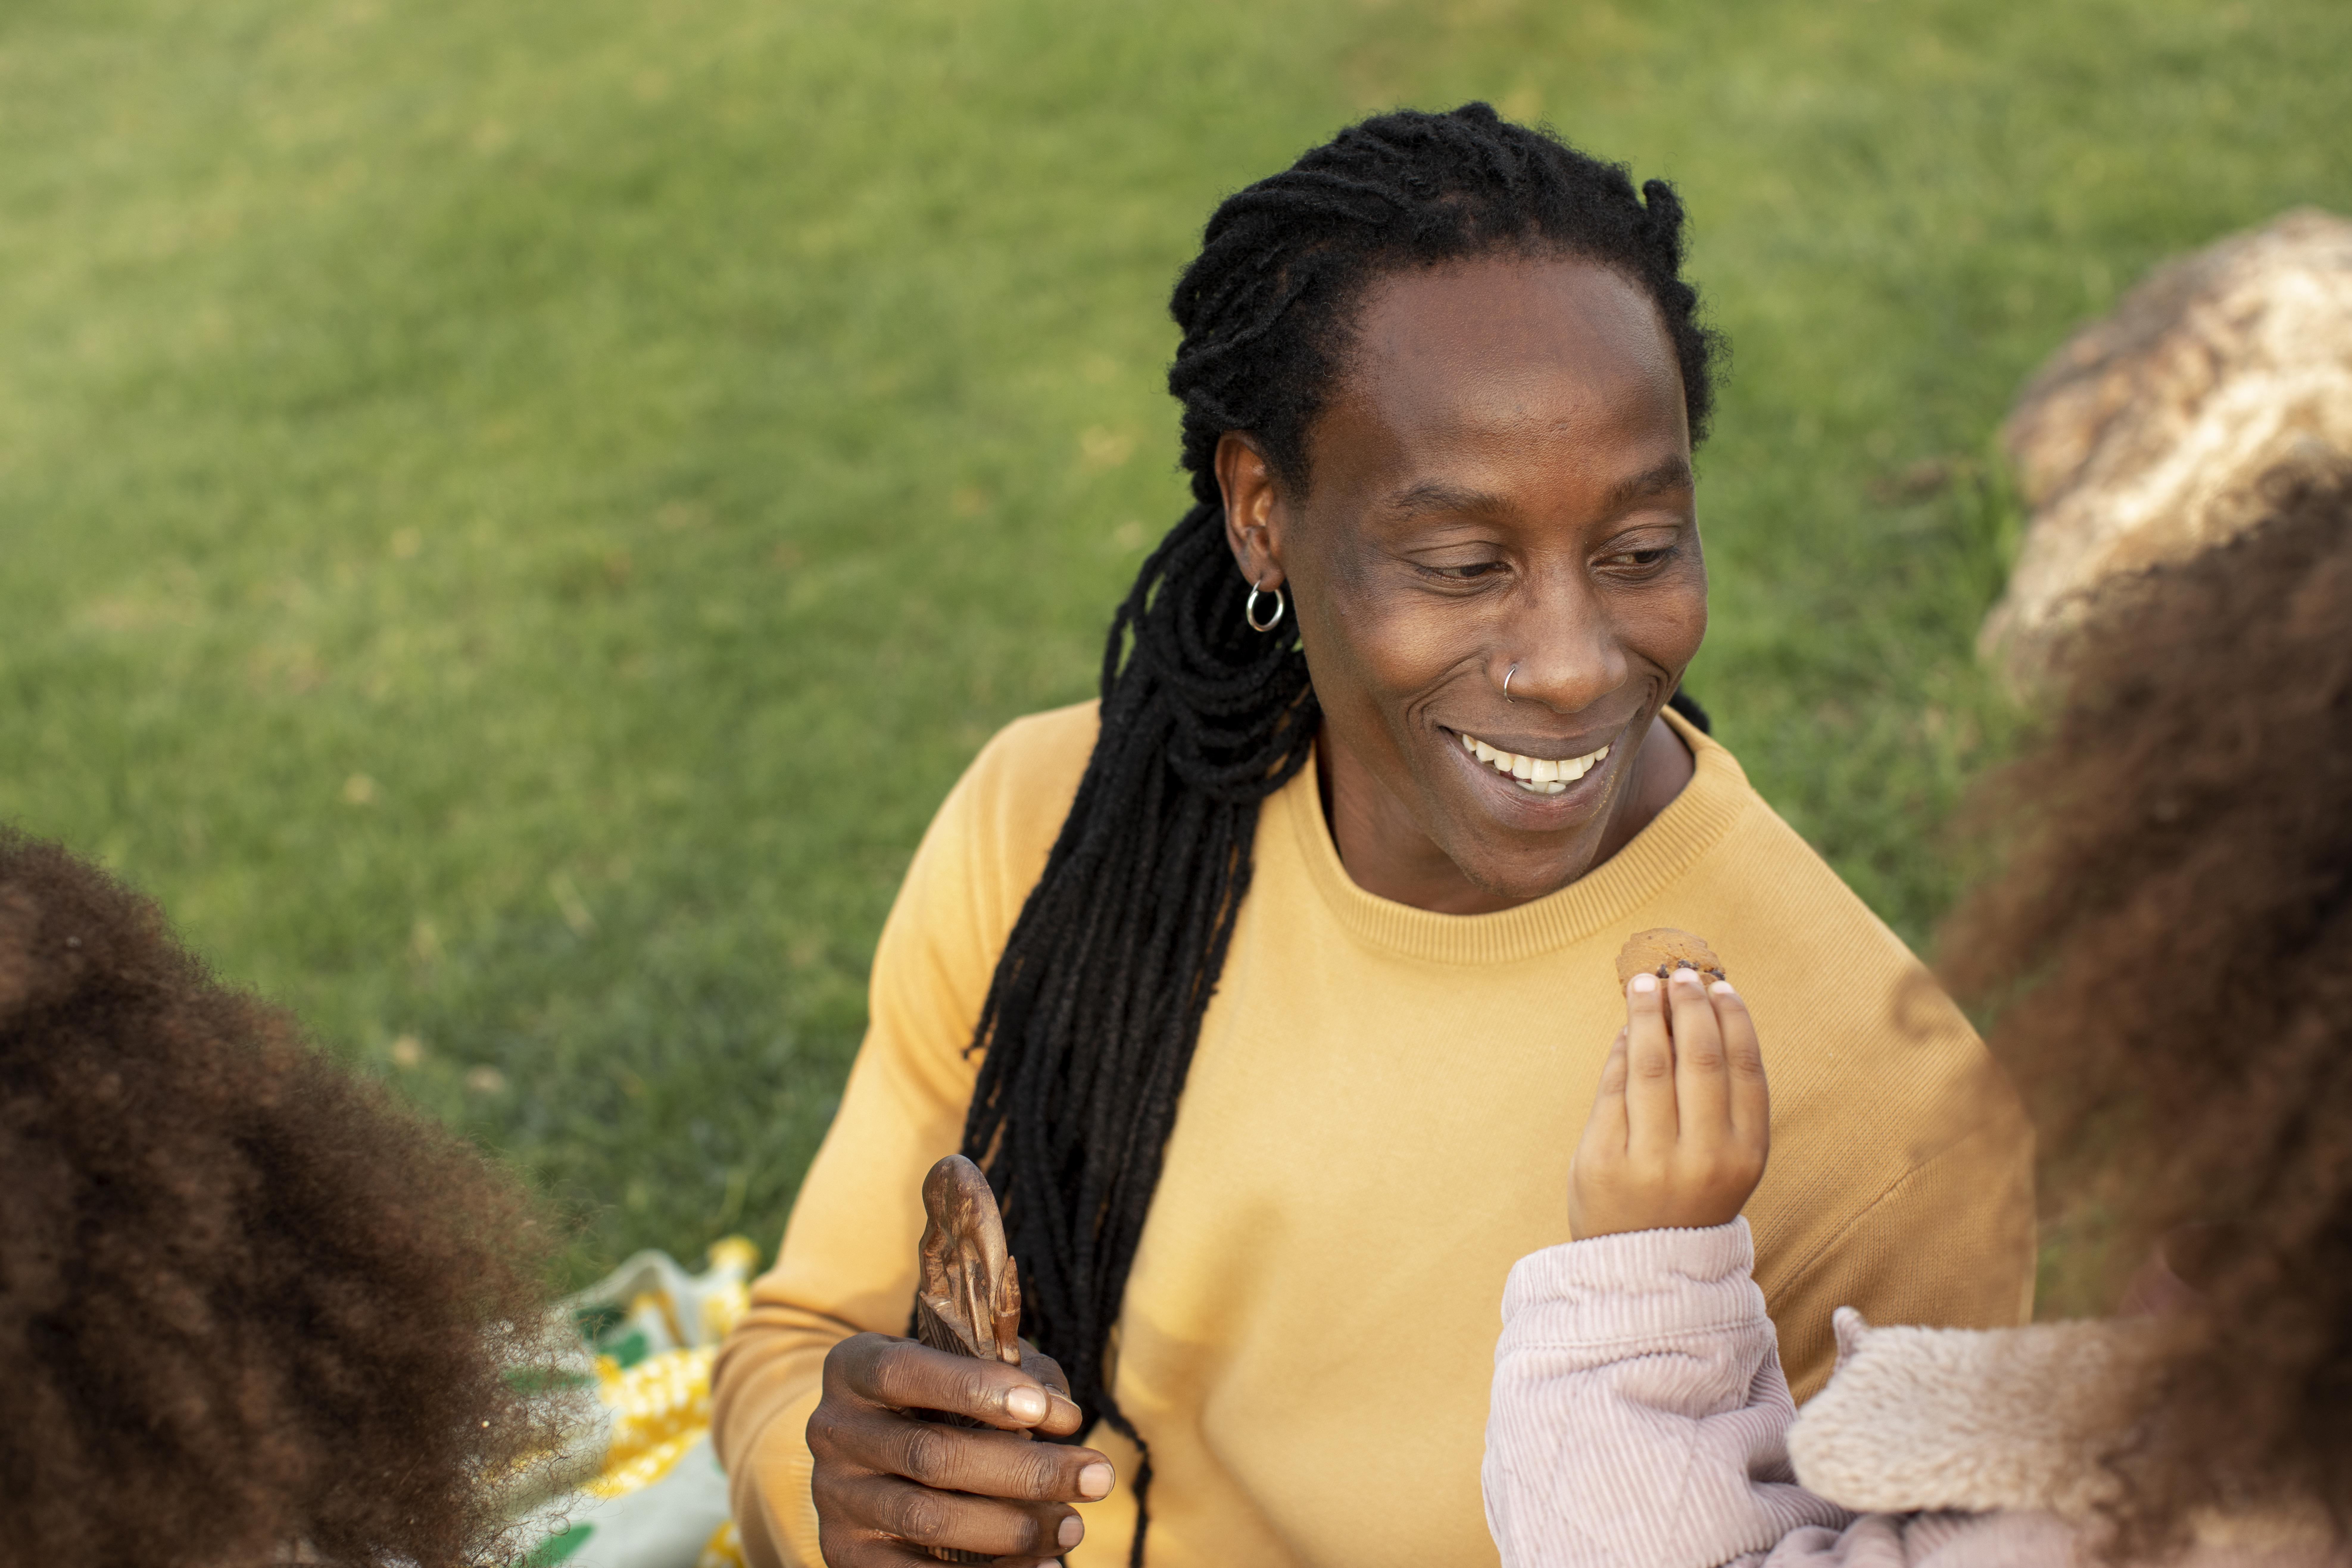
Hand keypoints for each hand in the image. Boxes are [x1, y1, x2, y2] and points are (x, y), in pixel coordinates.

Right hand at [807, 1333, 1114, 1565]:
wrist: (868, 1452)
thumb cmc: (938, 1397)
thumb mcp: (970, 1366)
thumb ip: (1018, 1378)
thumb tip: (1062, 1417)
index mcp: (854, 1368)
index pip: (905, 1372)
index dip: (976, 1389)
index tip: (1047, 1410)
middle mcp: (833, 1432)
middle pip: (931, 1456)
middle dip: (1025, 1470)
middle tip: (1098, 1477)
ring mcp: (835, 1499)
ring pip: (927, 1520)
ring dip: (1013, 1527)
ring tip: (1074, 1525)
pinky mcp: (845, 1555)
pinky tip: (1042, 1567)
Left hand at [1569, 965, 1768, 1239]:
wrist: (1643, 1271)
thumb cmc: (1689, 1200)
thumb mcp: (1725, 1159)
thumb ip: (1720, 1098)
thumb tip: (1691, 1014)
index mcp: (1744, 1156)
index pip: (1746, 1069)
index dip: (1735, 1019)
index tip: (1722, 986)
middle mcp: (1703, 1158)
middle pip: (1700, 1059)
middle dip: (1690, 1007)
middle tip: (1680, 973)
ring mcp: (1651, 1161)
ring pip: (1651, 1065)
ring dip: (1648, 1015)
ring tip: (1645, 984)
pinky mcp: (1603, 1161)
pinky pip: (1613, 1088)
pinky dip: (1620, 1051)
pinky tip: (1625, 1029)